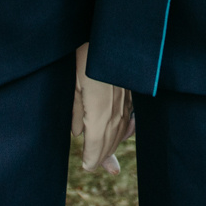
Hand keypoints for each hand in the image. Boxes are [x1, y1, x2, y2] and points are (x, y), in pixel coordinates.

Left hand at [70, 43, 132, 172]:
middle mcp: (116, 113)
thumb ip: (75, 112)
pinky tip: (124, 134)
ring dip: (113, 145)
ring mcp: (126, 105)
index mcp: (99, 114)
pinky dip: (125, 131)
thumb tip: (77, 133)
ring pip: (121, 133)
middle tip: (93, 165)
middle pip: (110, 142)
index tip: (87, 167)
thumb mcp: (74, 86)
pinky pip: (129, 120)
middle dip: (102, 156)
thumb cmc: (88, 59)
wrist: (112, 39)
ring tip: (107, 157)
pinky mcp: (131, 96)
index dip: (91, 159)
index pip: (96, 146)